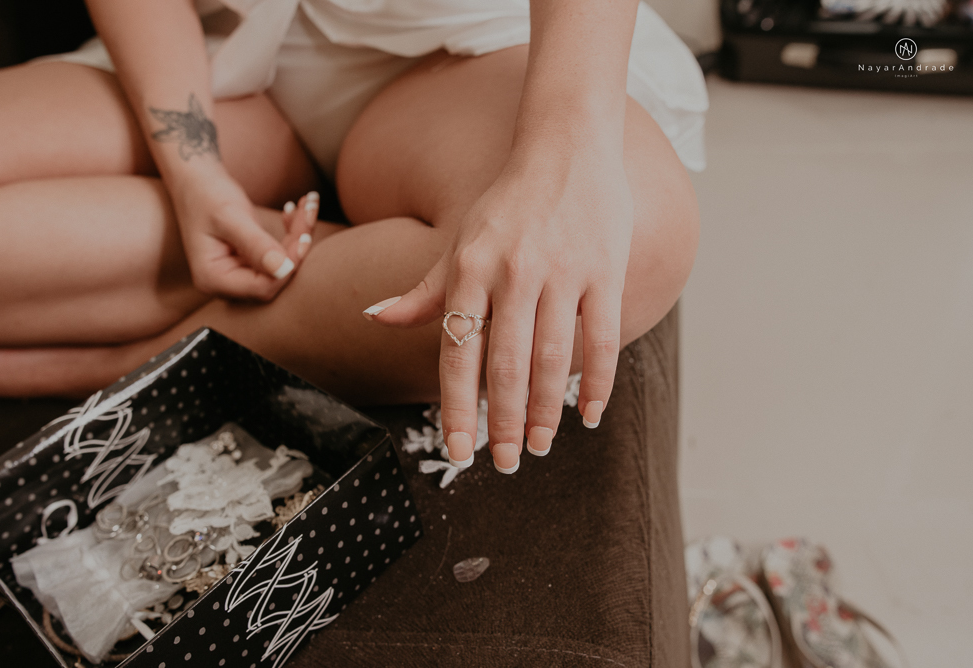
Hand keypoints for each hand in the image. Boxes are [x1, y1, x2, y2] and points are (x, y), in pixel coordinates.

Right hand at [169, 166, 317, 300]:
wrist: (195, 180)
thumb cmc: (206, 194)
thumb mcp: (230, 217)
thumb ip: (255, 244)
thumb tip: (283, 269)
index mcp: (213, 279)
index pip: (262, 286)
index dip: (287, 266)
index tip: (303, 236)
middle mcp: (225, 284)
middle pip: (275, 278)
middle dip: (297, 247)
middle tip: (308, 210)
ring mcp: (238, 275)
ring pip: (282, 266)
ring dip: (298, 235)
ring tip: (307, 204)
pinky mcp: (249, 263)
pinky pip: (279, 256)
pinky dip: (291, 234)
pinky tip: (293, 210)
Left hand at [364, 139, 633, 472]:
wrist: (566, 146)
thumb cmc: (507, 202)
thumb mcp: (459, 241)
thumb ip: (424, 289)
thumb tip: (375, 319)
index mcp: (471, 269)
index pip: (458, 353)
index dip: (456, 408)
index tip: (459, 451)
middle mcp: (514, 273)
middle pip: (506, 365)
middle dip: (502, 422)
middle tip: (503, 463)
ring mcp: (563, 272)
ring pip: (553, 358)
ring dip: (545, 411)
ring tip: (538, 447)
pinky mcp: (605, 271)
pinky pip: (601, 337)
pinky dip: (598, 382)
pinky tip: (590, 415)